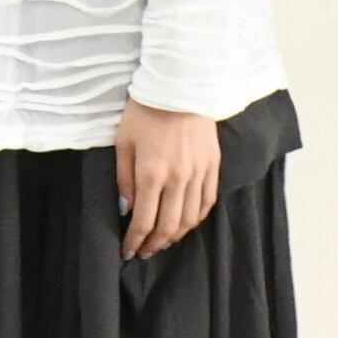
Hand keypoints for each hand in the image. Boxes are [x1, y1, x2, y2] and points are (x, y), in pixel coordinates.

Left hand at [114, 98, 219, 258]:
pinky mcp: (213, 166)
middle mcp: (178, 178)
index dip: (134, 241)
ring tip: (163, 241)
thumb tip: (126, 209)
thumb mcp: (123, 142)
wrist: (180, 86)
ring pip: (190, 219)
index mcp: (151, 173)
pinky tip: (185, 222)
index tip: (127, 250)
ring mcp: (199, 173)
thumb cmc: (144, 112)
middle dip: (154, 244)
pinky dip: (196, 219)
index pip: (143, 221)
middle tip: (143, 251)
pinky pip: (207, 202)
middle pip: (168, 226)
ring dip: (176, 236)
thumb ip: (124, 179)